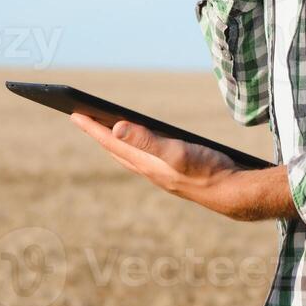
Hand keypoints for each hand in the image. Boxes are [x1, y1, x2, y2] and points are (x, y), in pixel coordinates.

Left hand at [70, 113, 296, 222]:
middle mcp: (148, 169)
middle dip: (97, 133)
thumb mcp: (176, 151)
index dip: (92, 127)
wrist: (232, 192)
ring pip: (128, 155)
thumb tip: (114, 127)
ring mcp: (160, 173)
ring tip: (104, 130)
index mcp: (145, 162)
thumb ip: (147, 140)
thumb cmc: (206, 169)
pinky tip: (141, 145)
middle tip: (81, 118)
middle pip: (115, 149)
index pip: (111, 141)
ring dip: (113, 142)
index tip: (73, 113)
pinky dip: (134, 148)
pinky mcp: (173, 173)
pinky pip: (143, 158)